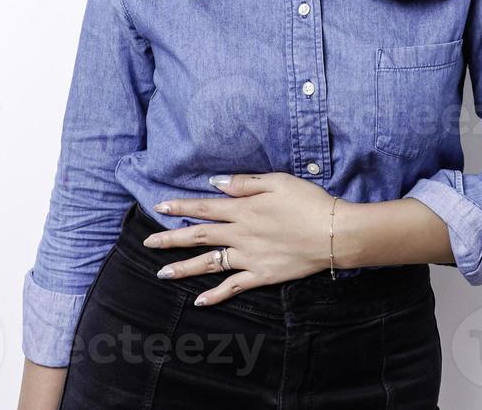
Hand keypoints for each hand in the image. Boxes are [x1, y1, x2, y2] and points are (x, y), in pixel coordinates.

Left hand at [141, 172, 337, 307]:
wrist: (333, 233)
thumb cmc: (308, 202)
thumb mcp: (277, 181)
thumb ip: (244, 183)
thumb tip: (215, 183)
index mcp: (243, 209)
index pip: (204, 207)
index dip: (180, 206)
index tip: (159, 208)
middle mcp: (240, 234)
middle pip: (199, 235)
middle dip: (171, 239)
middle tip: (148, 243)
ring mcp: (249, 257)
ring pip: (209, 263)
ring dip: (184, 267)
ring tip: (162, 272)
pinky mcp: (262, 275)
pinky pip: (234, 286)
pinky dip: (216, 295)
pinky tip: (200, 300)